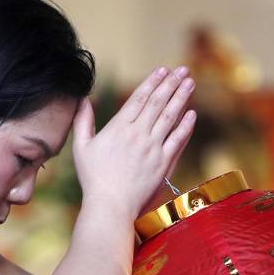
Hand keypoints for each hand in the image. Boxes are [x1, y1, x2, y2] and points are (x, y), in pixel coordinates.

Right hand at [72, 66, 196, 219]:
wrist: (110, 205)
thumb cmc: (93, 178)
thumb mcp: (81, 147)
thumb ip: (82, 121)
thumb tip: (82, 99)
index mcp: (118, 127)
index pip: (139, 98)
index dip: (152, 82)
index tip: (162, 70)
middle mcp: (138, 134)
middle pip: (158, 103)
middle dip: (171, 83)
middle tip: (183, 70)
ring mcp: (153, 148)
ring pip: (170, 117)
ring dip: (182, 98)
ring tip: (190, 83)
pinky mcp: (163, 163)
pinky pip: (177, 140)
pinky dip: (186, 126)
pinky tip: (192, 114)